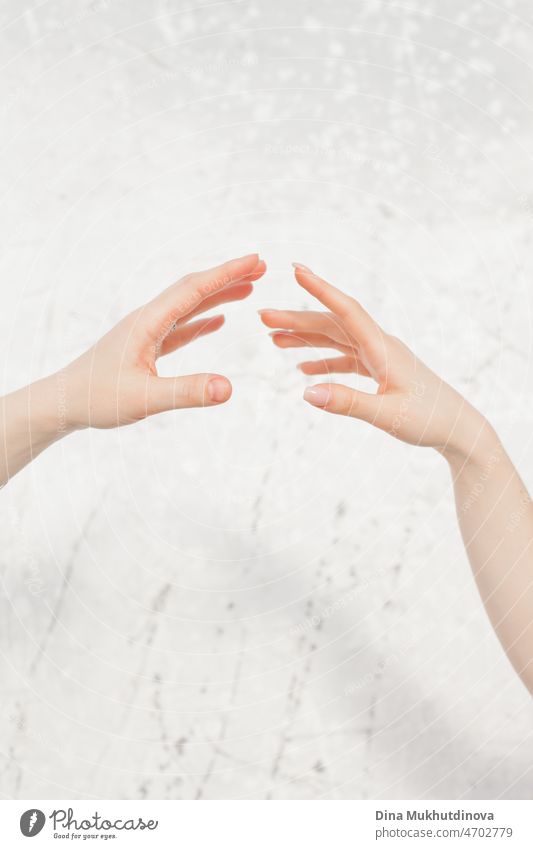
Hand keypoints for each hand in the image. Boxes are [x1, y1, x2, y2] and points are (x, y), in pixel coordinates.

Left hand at [60, 253, 265, 428]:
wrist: (62, 403)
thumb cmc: (96, 400)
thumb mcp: (145, 399)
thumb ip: (187, 392)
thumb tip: (229, 388)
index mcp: (148, 323)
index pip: (193, 290)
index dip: (227, 274)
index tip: (256, 259)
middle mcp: (147, 321)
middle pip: (193, 290)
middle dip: (227, 277)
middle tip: (262, 267)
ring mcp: (146, 333)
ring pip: (189, 307)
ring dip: (218, 296)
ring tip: (249, 288)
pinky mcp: (145, 348)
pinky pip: (180, 328)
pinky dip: (202, 321)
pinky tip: (218, 321)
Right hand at [260, 263, 492, 461]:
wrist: (459, 428)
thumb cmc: (429, 420)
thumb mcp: (386, 415)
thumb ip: (347, 403)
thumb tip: (305, 393)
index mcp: (383, 348)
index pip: (347, 311)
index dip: (321, 289)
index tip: (296, 270)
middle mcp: (380, 346)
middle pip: (332, 324)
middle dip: (297, 318)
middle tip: (262, 316)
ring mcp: (380, 357)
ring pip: (336, 340)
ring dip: (305, 337)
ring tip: (273, 337)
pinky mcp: (381, 371)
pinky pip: (346, 359)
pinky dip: (323, 361)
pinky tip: (303, 370)